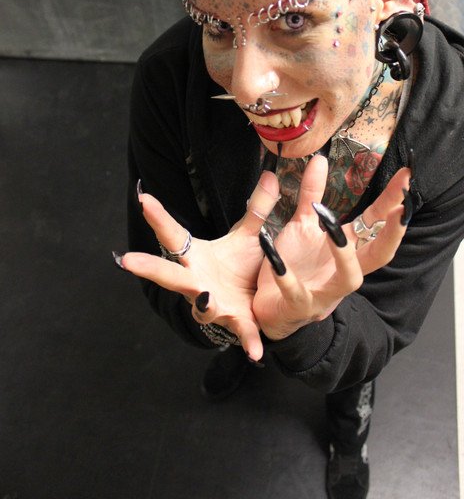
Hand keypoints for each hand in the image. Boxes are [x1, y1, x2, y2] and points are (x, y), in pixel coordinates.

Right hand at [120, 171, 279, 359]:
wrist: (252, 304)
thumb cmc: (240, 268)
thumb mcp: (248, 237)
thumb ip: (258, 208)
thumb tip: (272, 174)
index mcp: (196, 258)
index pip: (173, 235)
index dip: (158, 218)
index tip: (143, 199)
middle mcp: (196, 282)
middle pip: (168, 274)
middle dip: (149, 267)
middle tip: (127, 260)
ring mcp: (212, 305)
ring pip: (201, 306)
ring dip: (203, 303)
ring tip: (205, 296)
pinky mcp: (236, 322)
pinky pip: (242, 333)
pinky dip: (249, 342)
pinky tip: (257, 352)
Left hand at [253, 155, 410, 340]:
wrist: (267, 308)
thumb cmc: (292, 265)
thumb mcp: (301, 225)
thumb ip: (311, 194)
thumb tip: (321, 159)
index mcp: (346, 250)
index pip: (375, 223)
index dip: (392, 202)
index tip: (406, 176)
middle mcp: (343, 272)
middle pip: (378, 254)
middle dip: (392, 233)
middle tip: (401, 209)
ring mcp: (324, 292)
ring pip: (349, 278)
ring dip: (345, 253)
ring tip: (333, 226)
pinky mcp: (298, 306)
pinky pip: (295, 292)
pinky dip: (286, 276)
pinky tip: (274, 257)